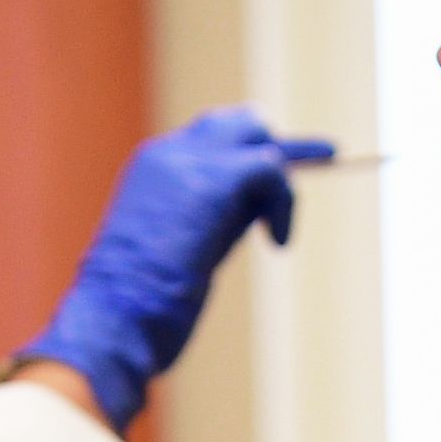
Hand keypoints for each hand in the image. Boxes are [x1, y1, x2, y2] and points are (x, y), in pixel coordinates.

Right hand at [19, 111, 333, 430]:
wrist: (114, 317)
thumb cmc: (138, 306)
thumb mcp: (179, 249)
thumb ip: (213, 220)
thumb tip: (256, 213)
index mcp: (151, 169)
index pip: (209, 140)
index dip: (247, 156)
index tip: (281, 174)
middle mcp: (167, 154)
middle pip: (237, 124)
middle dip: (276, 148)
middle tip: (327, 158)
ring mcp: (189, 162)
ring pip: (258, 139)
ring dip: (280, 184)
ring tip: (278, 231)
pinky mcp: (214, 181)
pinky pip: (271, 170)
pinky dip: (285, 205)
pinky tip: (278, 243)